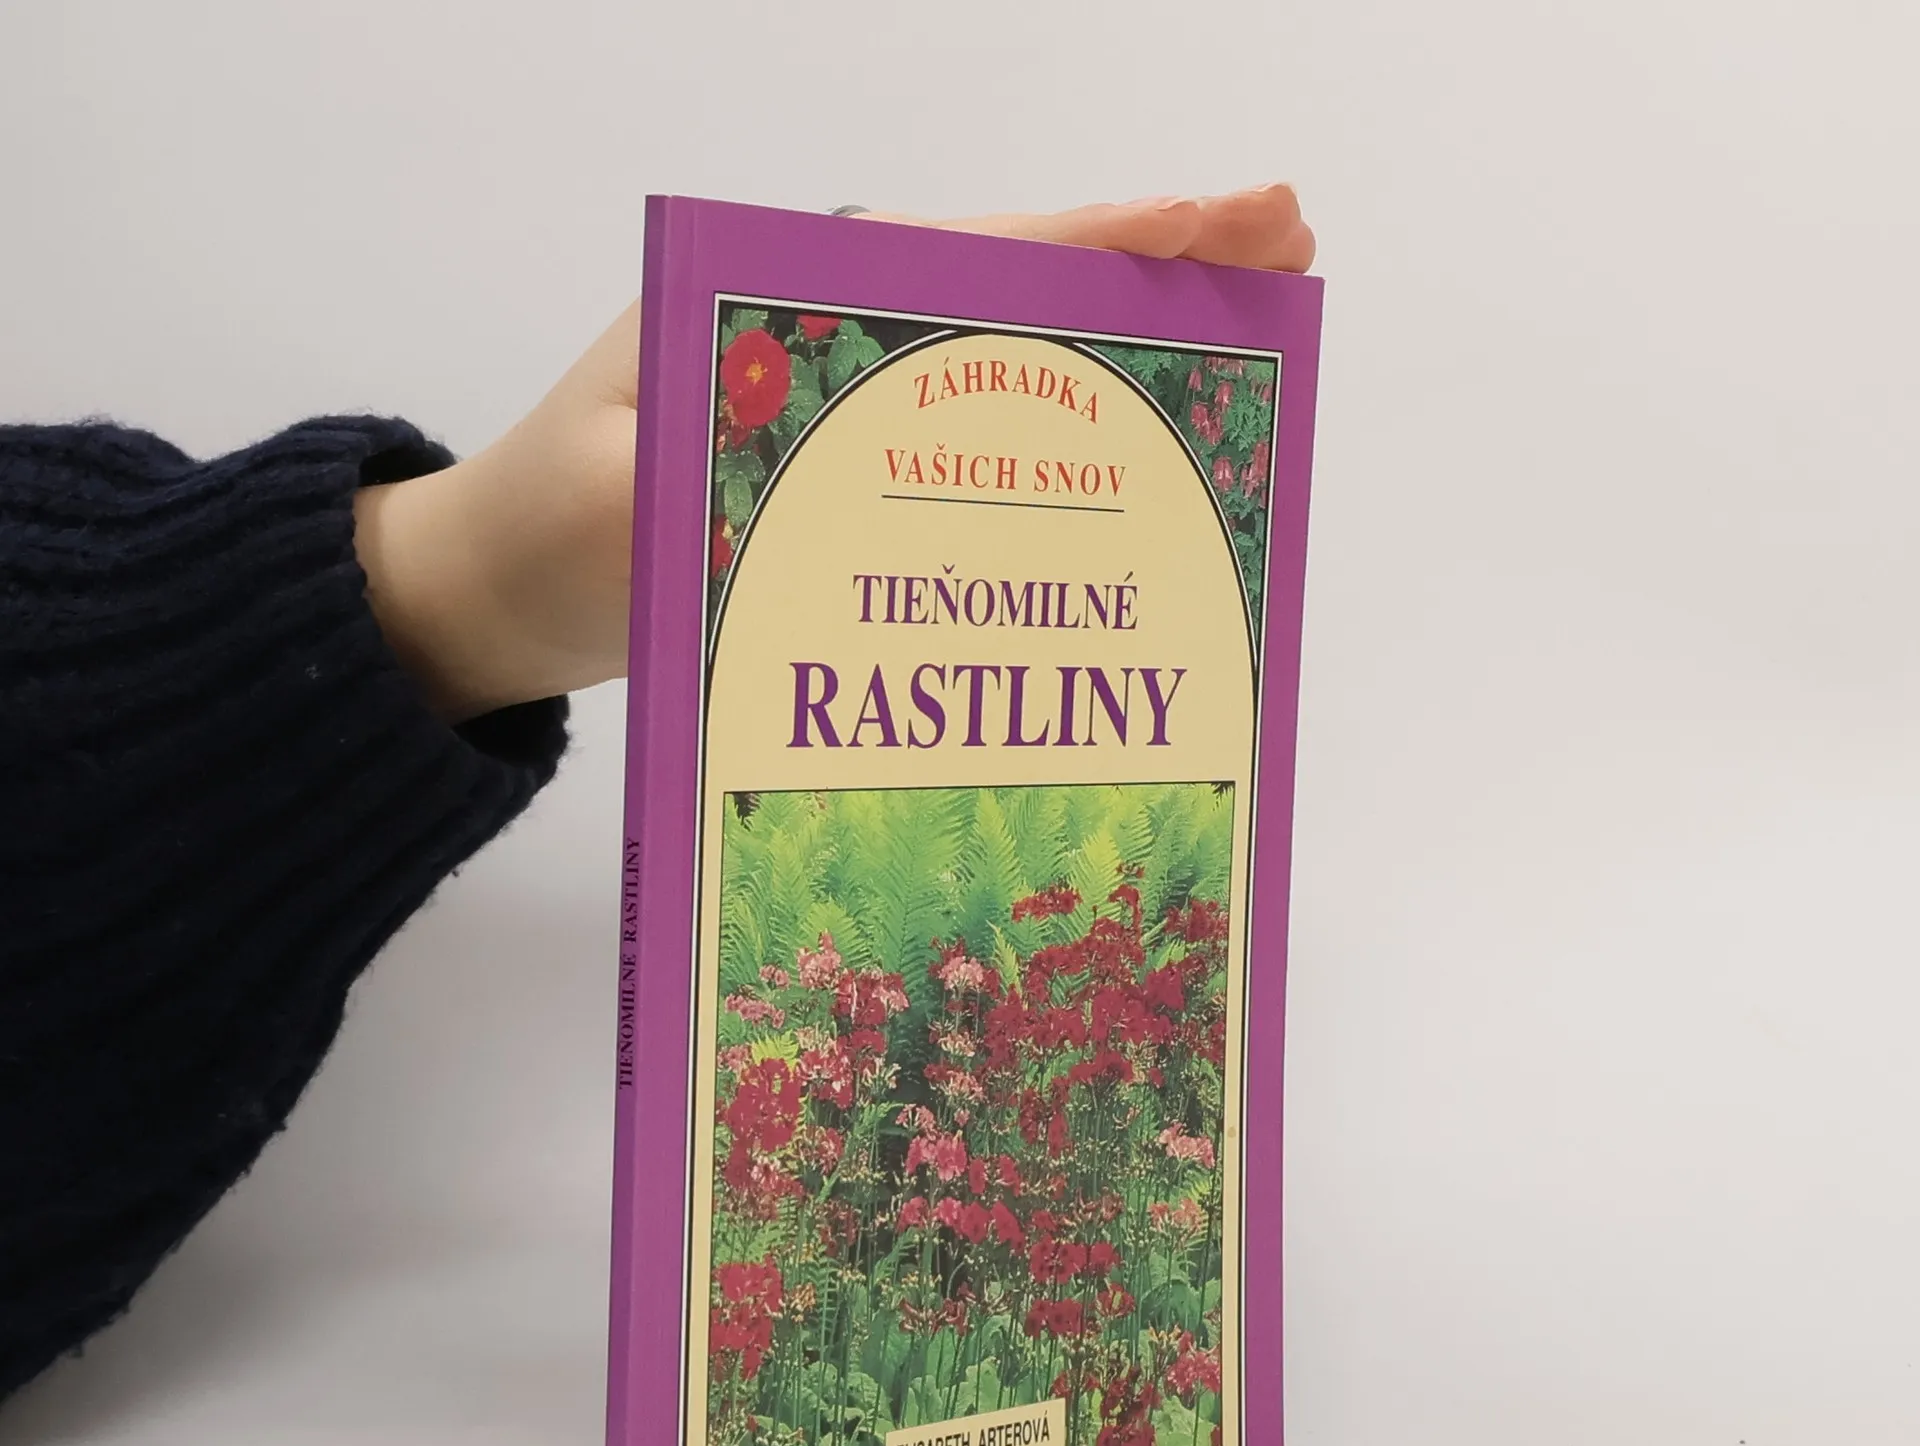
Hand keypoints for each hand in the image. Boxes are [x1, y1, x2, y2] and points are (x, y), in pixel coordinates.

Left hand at [356, 186, 1313, 720]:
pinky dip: (1061, 443)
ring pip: (1015, 363)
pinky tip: (1131, 461)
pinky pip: (978, 448)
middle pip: (1027, 289)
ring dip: (1128, 348)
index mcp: (795, 304)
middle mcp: (841, 339)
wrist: (501, 587)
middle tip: (1293, 250)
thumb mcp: (602, 500)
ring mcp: (851, 407)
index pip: (984, 254)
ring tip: (1252, 333)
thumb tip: (784, 475)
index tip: (1239, 215)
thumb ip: (676, 478)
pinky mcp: (849, 474)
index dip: (1119, 237)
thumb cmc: (546, 530)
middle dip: (1160, 266)